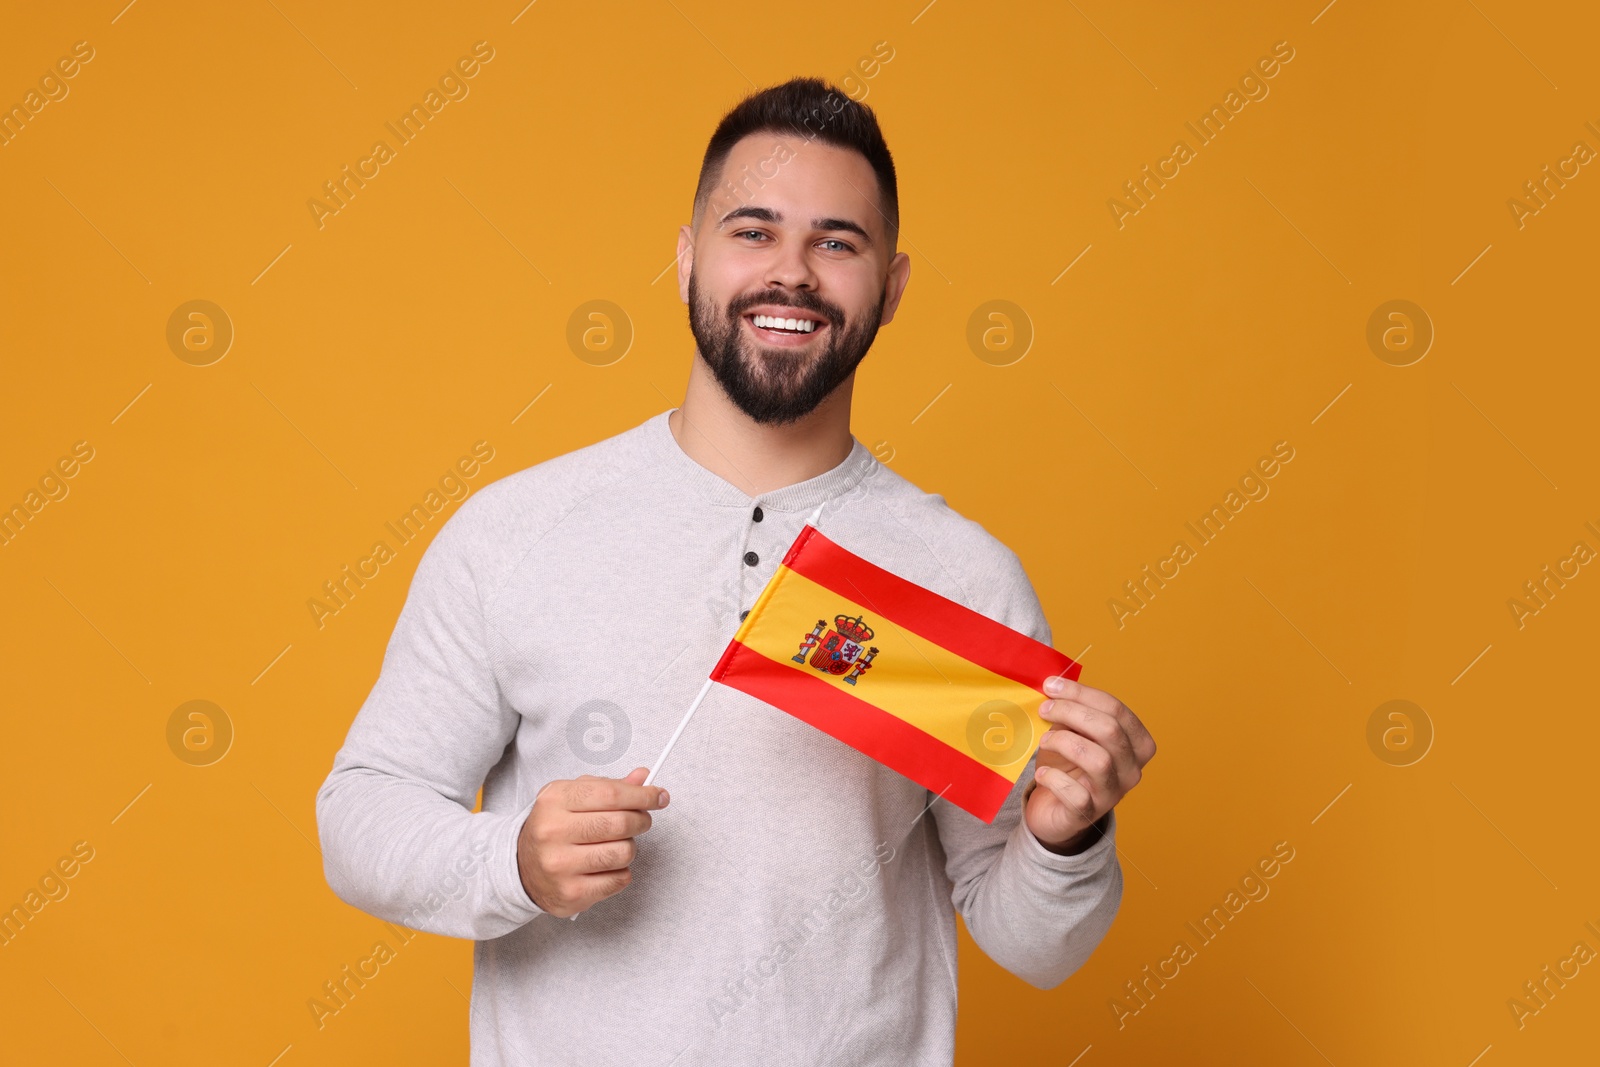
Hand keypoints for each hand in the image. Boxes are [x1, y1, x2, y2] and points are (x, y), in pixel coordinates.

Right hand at [515, 766, 668, 917]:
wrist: (521, 867)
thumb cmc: (554, 828)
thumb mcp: (572, 797)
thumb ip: (609, 787)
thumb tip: (643, 778)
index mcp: (555, 801)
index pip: (611, 794)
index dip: (642, 795)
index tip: (658, 796)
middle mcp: (553, 831)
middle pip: (621, 823)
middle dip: (641, 820)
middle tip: (641, 820)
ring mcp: (560, 865)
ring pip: (624, 853)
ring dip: (629, 848)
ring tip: (616, 845)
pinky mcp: (571, 892)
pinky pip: (619, 880)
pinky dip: (621, 872)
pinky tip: (605, 866)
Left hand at [1024, 677, 1154, 853]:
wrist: (1054, 808)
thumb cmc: (1067, 763)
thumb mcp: (1074, 732)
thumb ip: (1072, 712)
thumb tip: (1054, 687)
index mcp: (1136, 743)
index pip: (1116, 709)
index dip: (1082, 693)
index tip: (1051, 685)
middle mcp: (1132, 770)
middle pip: (1110, 731)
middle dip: (1072, 713)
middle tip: (1044, 709)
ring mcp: (1113, 794)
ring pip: (1099, 760)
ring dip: (1064, 743)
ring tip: (1044, 741)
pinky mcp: (1088, 814)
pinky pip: (1077, 795)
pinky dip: (1055, 779)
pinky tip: (1042, 773)